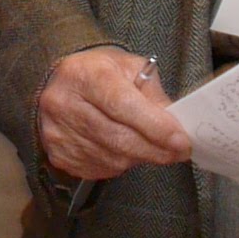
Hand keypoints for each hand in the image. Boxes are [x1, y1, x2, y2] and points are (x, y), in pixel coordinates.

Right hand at [35, 45, 189, 181]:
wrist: (58, 84)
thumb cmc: (98, 74)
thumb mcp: (129, 69)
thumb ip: (153, 96)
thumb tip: (175, 128)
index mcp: (84, 75)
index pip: (123, 105)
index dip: (155, 127)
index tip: (181, 141)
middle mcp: (65, 104)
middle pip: (118, 138)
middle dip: (155, 149)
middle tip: (178, 152)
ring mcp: (58, 133)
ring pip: (112, 158)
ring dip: (139, 157)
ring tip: (150, 147)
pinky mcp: (58, 155)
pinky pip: (100, 168)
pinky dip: (119, 163)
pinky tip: (123, 149)